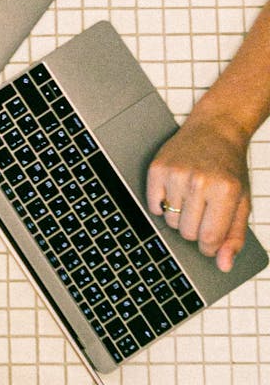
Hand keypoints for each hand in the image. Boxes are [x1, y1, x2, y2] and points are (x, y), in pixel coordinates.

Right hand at [146, 116, 251, 271]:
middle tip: (203, 210)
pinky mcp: (157, 169)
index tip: (211, 239)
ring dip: (179, 215)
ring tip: (191, 196)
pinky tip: (176, 191)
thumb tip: (223, 264)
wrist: (215, 130)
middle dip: (195, 228)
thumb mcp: (242, 201)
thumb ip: (235, 236)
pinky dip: (163, 205)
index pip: (210, 238)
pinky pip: (153, 206)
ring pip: (170, 221)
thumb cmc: (229, 168)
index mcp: (226, 191)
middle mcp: (200, 182)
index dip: (210, 245)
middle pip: (187, 232)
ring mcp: (176, 174)